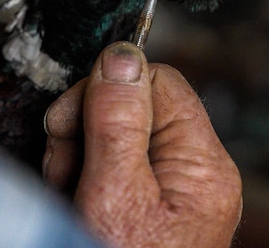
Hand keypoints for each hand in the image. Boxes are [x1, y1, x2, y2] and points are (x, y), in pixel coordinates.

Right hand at [43, 42, 241, 247]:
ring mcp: (178, 196)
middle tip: (64, 173)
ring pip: (117, 141)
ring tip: (68, 200)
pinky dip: (85, 185)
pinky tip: (73, 207)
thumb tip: (121, 56)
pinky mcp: (156, 213)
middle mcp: (198, 176)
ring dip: (79, 162)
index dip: (106, 91)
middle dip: (86, 132)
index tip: (67, 121)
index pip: (158, 81)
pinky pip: (116, 174)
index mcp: (203, 164)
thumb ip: (117, 123)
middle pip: (134, 110)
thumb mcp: (113, 194)